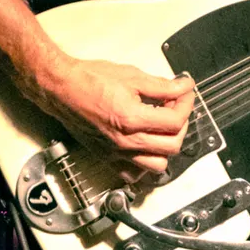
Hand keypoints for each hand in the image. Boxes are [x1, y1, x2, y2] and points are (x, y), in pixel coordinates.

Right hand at [30, 52, 195, 179]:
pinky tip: (145, 145)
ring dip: (166, 147)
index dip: (186, 103)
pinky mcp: (108, 158)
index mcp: (132, 119)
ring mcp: (117, 153)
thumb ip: (162, 86)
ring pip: (157, 166)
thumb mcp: (132, 76)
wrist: (64, 89)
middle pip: (172, 145)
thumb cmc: (90, 80)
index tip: (185, 91)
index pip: (175, 121)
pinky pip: (134, 174)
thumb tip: (183, 87)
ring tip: (162, 126)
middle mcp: (125, 142)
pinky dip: (145, 164)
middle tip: (176, 106)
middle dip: (181, 124)